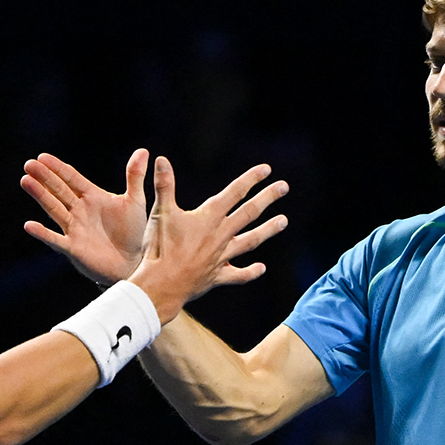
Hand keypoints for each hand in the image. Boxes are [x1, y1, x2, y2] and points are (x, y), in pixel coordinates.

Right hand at [21, 150, 149, 285]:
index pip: (72, 178)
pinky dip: (43, 233)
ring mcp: (74, 229)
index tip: (43, 157)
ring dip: (40, 196)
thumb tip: (143, 151)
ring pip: (54, 208)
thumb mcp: (135, 201)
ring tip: (26, 181)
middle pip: (58, 190)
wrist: (133, 263)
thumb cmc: (134, 232)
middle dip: (44, 177)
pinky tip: (29, 225)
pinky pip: (55, 239)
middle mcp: (79, 210)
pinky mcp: (73, 248)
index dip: (57, 168)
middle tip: (29, 164)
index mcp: (92, 196)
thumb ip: (135, 176)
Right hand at [128, 156, 287, 322]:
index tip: (267, 169)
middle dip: (267, 198)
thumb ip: (164, 185)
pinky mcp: (216, 276)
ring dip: (267, 230)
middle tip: (284, 187)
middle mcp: (220, 235)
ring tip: (283, 221)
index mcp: (208, 217)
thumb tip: (162, 160)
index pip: (234, 193)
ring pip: (250, 241)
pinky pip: (238, 275)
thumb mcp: (160, 212)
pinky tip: (262, 268)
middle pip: (249, 213)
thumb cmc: (160, 248)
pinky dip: (250, 272)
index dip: (251, 179)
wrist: (162, 284)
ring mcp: (221, 257)